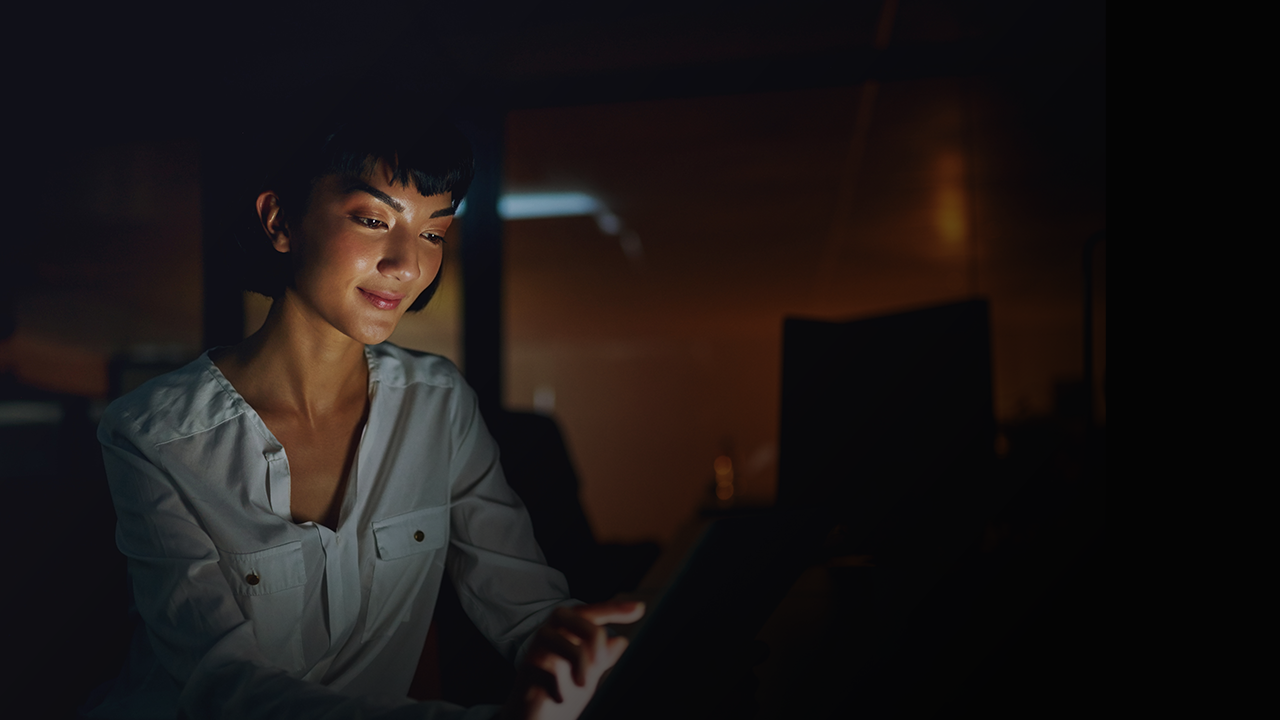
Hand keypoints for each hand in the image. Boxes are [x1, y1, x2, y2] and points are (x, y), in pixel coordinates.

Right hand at [504, 600, 644, 719]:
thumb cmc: (558, 694)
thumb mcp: (586, 676)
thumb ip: (600, 658)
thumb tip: (620, 641)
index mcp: (565, 634)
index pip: (589, 613)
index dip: (613, 609)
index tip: (640, 609)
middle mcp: (548, 636)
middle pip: (567, 614)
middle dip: (590, 633)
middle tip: (600, 661)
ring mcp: (534, 652)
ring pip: (555, 639)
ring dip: (577, 661)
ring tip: (582, 684)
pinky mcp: (525, 673)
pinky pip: (543, 670)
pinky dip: (558, 686)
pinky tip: (560, 698)